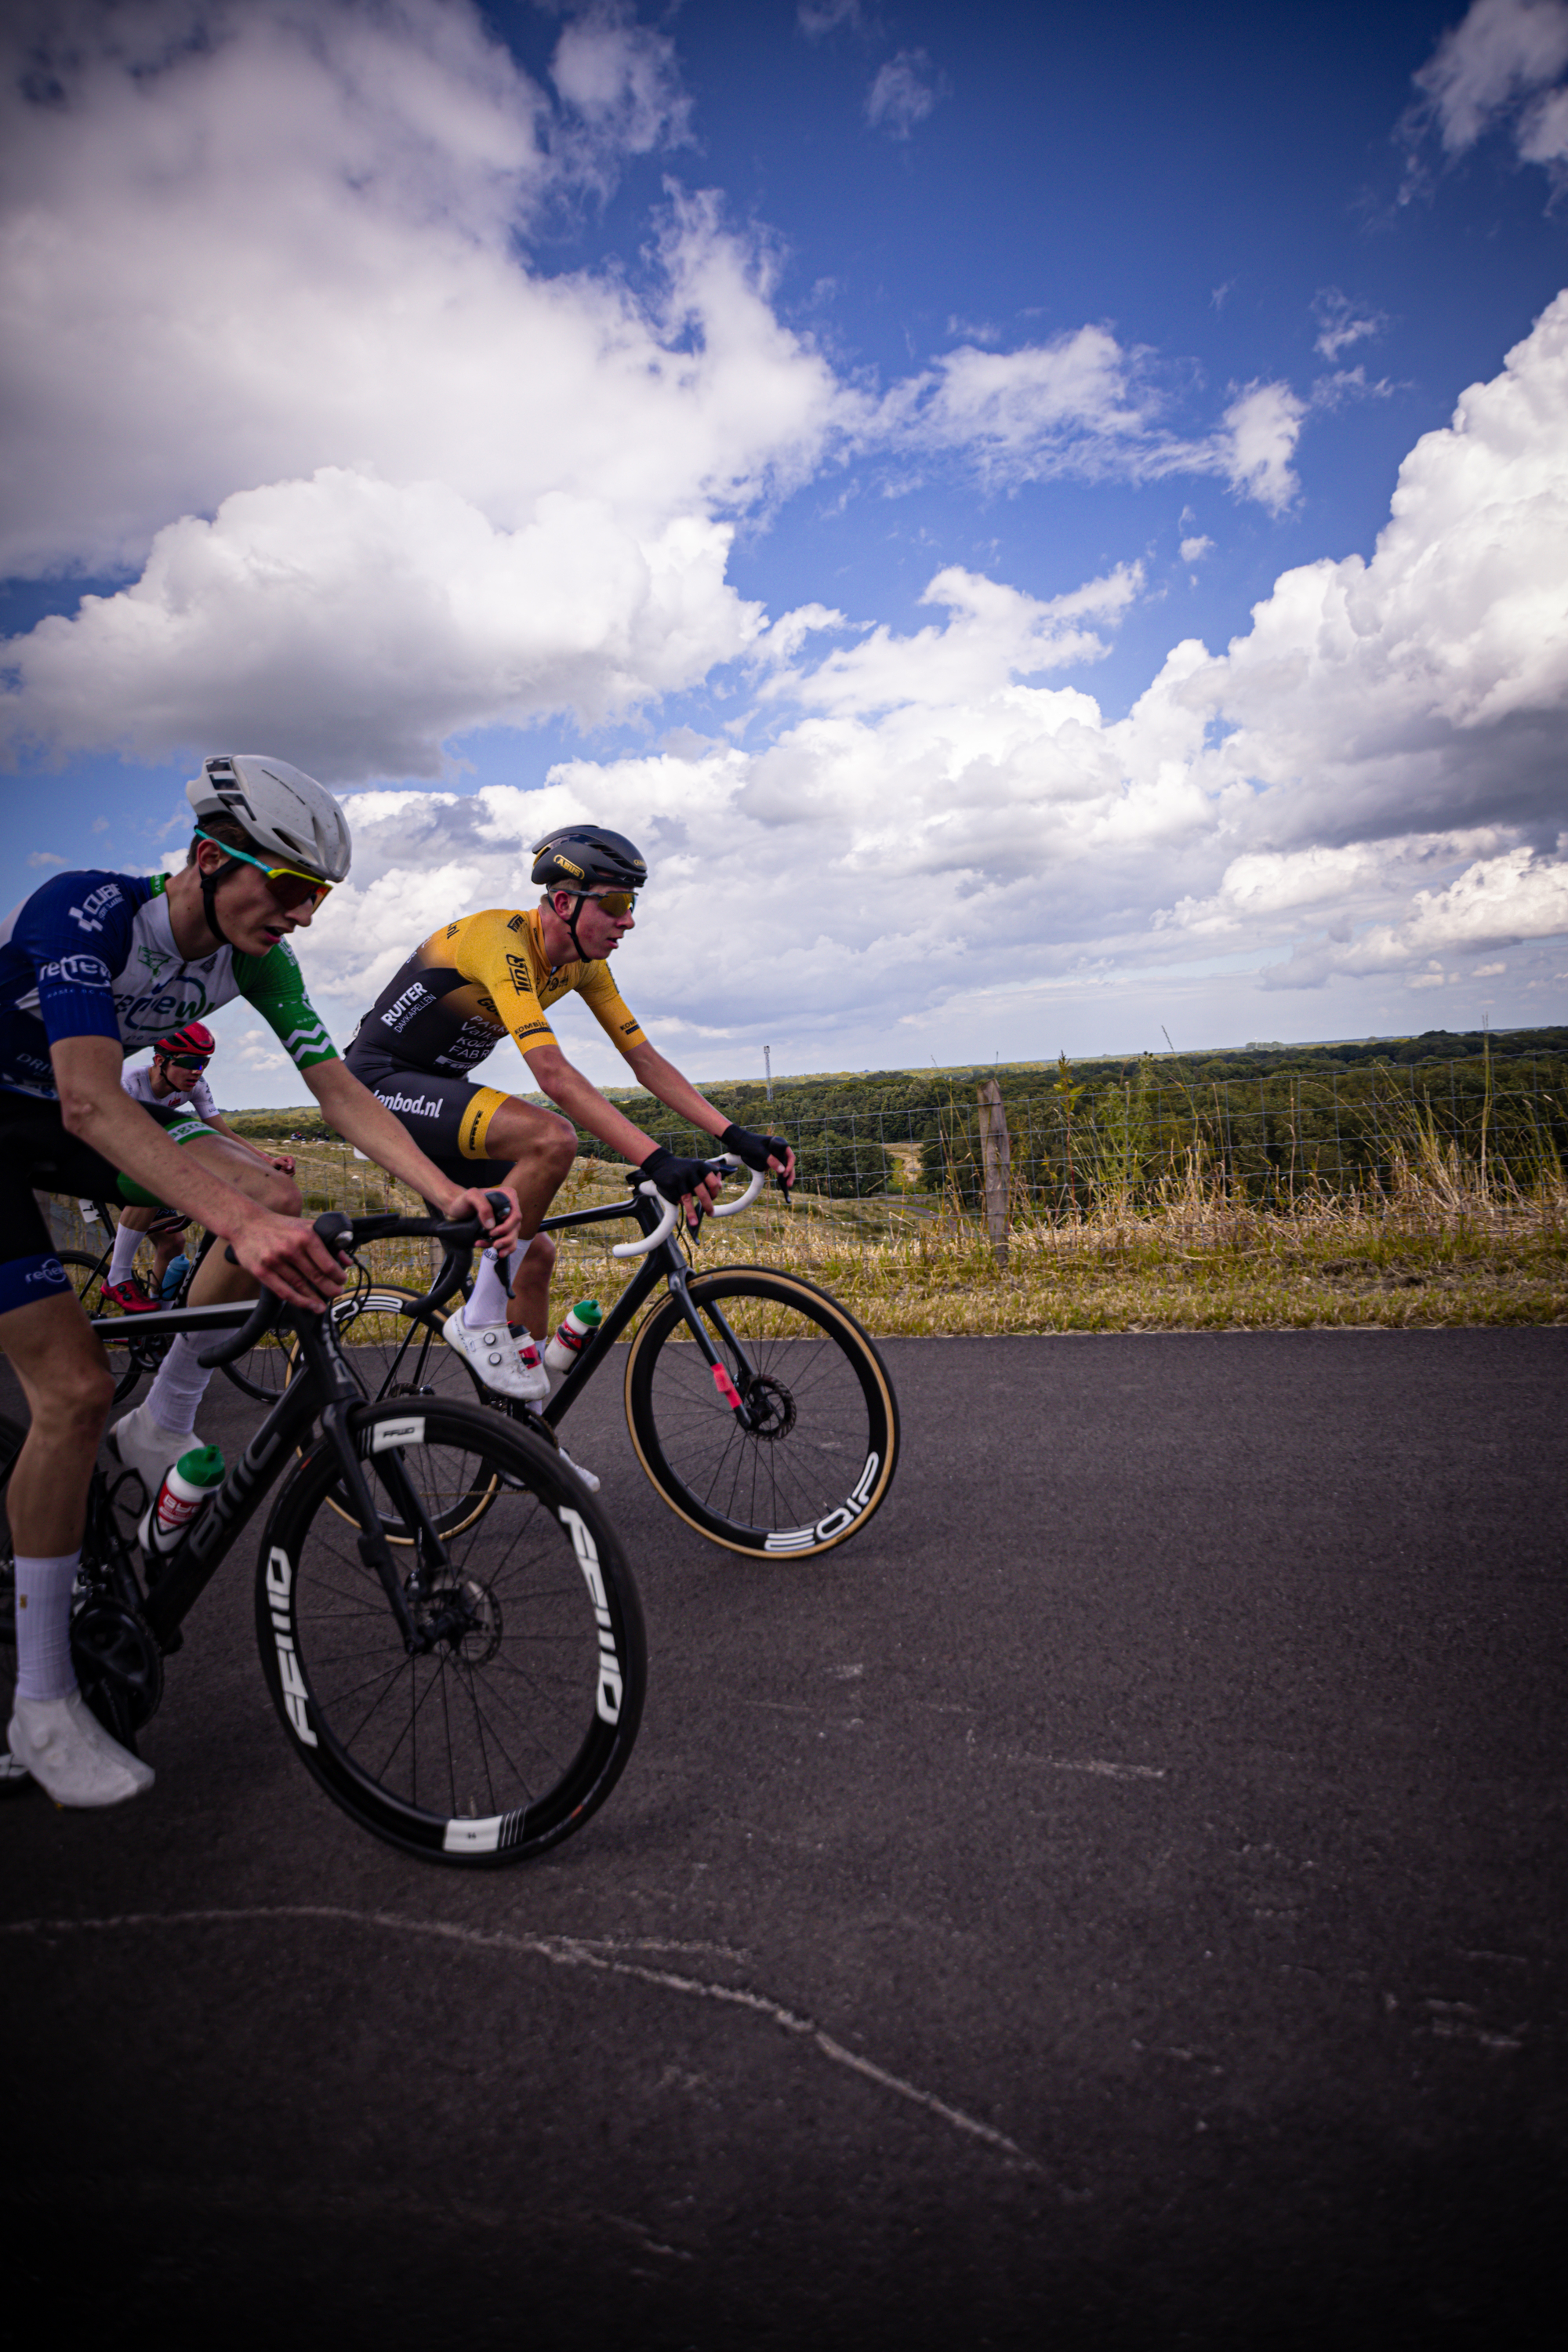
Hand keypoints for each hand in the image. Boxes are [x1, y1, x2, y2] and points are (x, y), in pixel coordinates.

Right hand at [228, 1204, 345, 1311]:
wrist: (247, 1223)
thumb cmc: (280, 1226)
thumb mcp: (306, 1226)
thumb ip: (328, 1242)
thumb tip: (347, 1261)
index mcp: (305, 1236)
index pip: (328, 1264)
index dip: (338, 1277)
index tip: (342, 1281)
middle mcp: (291, 1248)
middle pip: (316, 1277)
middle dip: (330, 1289)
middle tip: (336, 1293)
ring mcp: (275, 1261)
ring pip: (300, 1286)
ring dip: (314, 1299)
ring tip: (322, 1305)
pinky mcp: (261, 1271)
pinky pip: (283, 1291)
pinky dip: (298, 1301)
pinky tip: (307, 1305)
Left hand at [269, 1153, 295, 1174]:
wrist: (272, 1165)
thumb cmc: (274, 1162)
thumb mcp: (277, 1161)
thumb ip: (284, 1163)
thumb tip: (290, 1167)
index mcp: (290, 1158)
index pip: (292, 1166)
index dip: (286, 1168)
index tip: (281, 1167)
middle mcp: (293, 1162)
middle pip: (293, 1169)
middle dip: (285, 1170)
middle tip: (280, 1169)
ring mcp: (293, 1166)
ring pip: (293, 1172)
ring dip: (285, 1173)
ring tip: (280, 1170)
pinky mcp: (292, 1171)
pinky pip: (292, 1175)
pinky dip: (286, 1175)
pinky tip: (282, 1173)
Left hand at [446, 1184, 521, 1256]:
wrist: (455, 1209)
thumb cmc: (463, 1200)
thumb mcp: (471, 1196)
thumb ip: (482, 1206)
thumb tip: (492, 1225)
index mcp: (507, 1196)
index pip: (515, 1214)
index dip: (507, 1226)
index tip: (492, 1232)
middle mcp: (510, 1208)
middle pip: (516, 1227)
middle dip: (506, 1238)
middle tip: (494, 1244)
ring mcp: (507, 1220)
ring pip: (513, 1236)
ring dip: (505, 1245)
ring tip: (493, 1248)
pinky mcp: (502, 1230)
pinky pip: (509, 1242)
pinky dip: (504, 1249)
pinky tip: (497, 1252)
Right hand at [639, 1146, 723, 1229]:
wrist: (661, 1163)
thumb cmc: (683, 1167)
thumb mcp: (697, 1167)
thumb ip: (709, 1175)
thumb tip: (720, 1186)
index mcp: (700, 1166)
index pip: (713, 1183)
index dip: (715, 1193)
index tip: (713, 1198)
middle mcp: (691, 1171)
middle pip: (702, 1193)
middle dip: (707, 1206)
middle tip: (710, 1213)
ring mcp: (679, 1177)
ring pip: (688, 1199)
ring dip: (692, 1213)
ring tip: (694, 1223)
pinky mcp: (670, 1184)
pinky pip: (677, 1198)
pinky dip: (680, 1202)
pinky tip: (680, 1201)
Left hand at [720, 1122, 794, 1192]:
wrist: (736, 1141)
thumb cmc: (749, 1143)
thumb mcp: (760, 1152)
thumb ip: (771, 1160)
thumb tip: (782, 1171)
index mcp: (779, 1143)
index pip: (790, 1156)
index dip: (789, 1166)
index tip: (784, 1173)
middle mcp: (778, 1149)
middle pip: (787, 1163)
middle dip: (789, 1173)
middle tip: (788, 1185)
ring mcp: (773, 1154)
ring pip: (782, 1166)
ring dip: (783, 1175)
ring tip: (785, 1185)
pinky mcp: (767, 1159)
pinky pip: (774, 1167)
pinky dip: (776, 1173)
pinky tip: (778, 1181)